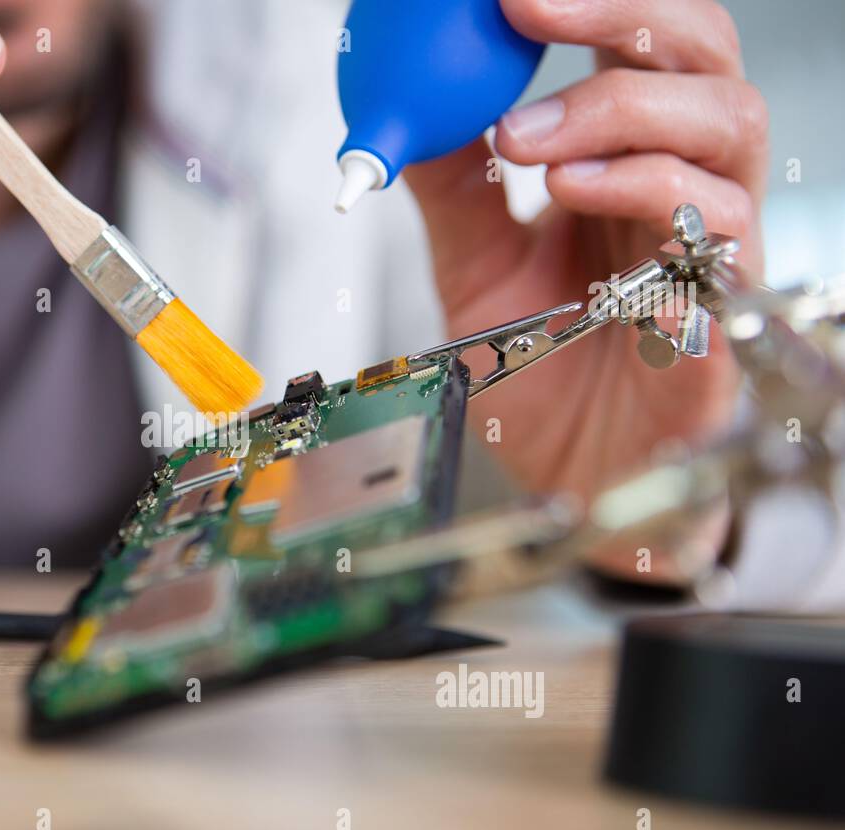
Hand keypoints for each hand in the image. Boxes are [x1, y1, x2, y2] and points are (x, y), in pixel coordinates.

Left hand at [402, 0, 766, 577]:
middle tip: (524, 9)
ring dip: (620, 110)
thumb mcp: (474, 267)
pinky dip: (644, 189)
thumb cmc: (538, 374)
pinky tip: (569, 192)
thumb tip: (409, 105)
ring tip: (525, 140)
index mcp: (627, 164)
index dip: (590, 1)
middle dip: (619, 14)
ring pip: (725, 123)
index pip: (637, 47)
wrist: (569, 478)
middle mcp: (684, 186)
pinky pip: (718, 225)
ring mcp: (714, 243)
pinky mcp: (723, 308)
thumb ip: (455, 187)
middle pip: (702, 56)